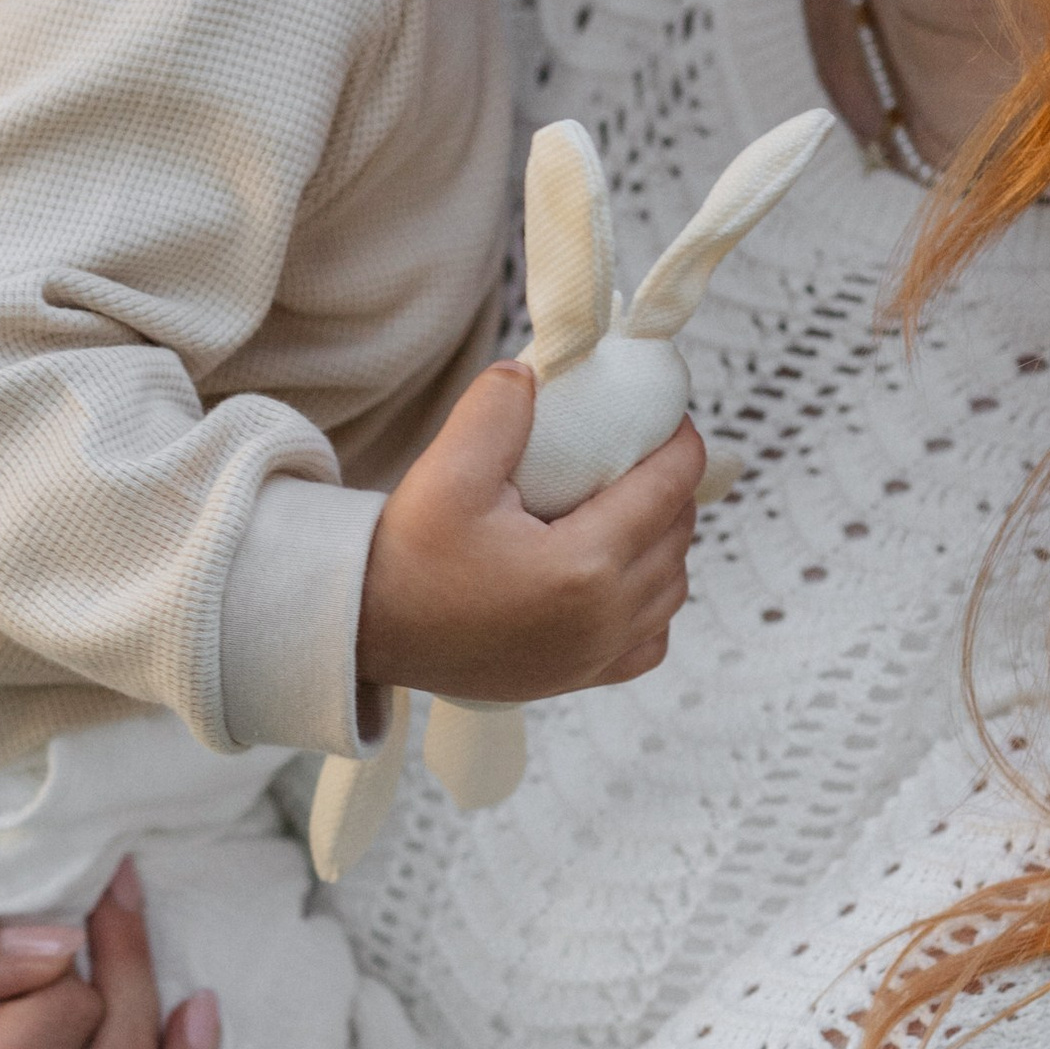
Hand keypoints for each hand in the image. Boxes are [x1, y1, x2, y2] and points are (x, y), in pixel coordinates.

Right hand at [356, 358, 701, 703]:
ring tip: (630, 506)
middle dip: (673, 486)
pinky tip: (621, 576)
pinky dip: (652, 604)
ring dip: (666, 542)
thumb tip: (534, 372)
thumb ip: (498, 410)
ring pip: (672, 588)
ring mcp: (595, 655)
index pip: (670, 488)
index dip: (680, 442)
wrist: (369, 630)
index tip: (668, 416)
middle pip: (678, 535)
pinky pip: (650, 641)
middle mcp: (604, 617)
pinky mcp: (577, 677)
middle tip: (642, 452)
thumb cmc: (408, 558)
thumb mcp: (448, 472)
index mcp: (584, 565)